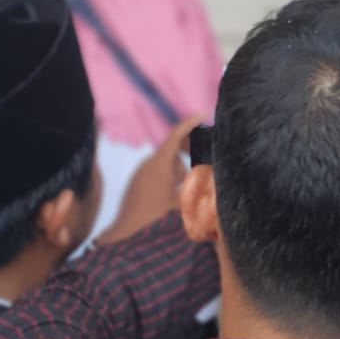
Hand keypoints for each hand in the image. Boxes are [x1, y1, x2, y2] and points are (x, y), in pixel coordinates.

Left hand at [99, 118, 198, 245]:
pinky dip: (174, 174)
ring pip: (170, 160)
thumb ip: (196, 190)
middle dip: (190, 148)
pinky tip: (179, 189)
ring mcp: (146, 168)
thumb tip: (214, 183)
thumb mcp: (178, 201)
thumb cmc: (151, 211)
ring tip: (192, 182)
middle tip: (206, 153)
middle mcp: (152, 161)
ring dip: (182, 167)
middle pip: (175, 146)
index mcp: (160, 161)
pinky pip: (163, 169)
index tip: (204, 114)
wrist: (125, 224)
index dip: (190, 122)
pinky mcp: (143, 177)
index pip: (176, 134)